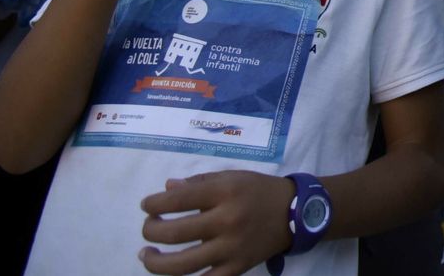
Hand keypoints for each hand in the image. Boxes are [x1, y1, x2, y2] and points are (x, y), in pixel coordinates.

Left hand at [137, 170, 294, 275]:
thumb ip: (198, 182)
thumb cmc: (259, 191)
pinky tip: (171, 275)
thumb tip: (166, 189)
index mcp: (225, 193)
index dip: (153, 204)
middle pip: (174, 233)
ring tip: (146, 255)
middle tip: (148, 226)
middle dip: (151, 230)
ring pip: (182, 265)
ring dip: (155, 262)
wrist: (296, 213)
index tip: (147, 206)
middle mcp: (227, 220)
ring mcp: (232, 248)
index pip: (177, 200)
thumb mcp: (232, 177)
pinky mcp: (238, 268)